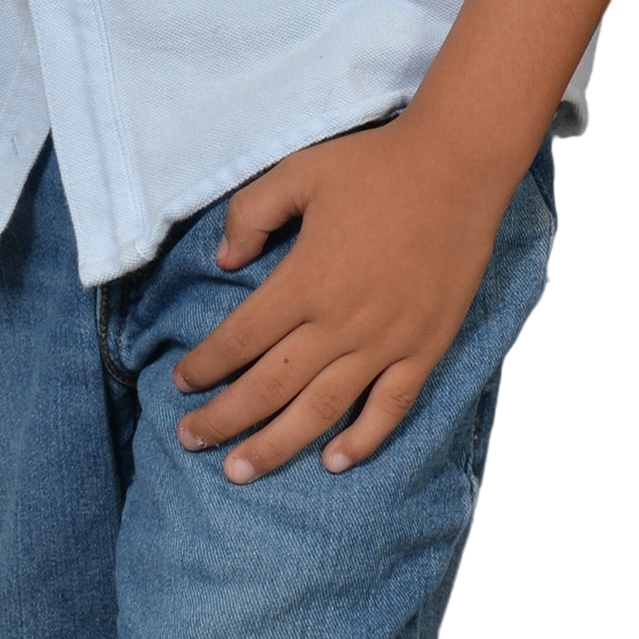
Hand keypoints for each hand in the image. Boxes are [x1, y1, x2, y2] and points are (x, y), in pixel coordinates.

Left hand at [169, 106, 520, 481]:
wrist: (457, 167)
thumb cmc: (374, 166)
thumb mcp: (298, 172)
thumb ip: (251, 214)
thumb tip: (223, 262)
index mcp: (304, 281)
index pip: (240, 339)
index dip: (205, 366)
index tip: (180, 384)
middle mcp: (340, 323)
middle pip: (270, 387)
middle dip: (223, 420)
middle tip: (190, 441)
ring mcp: (386, 342)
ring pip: (321, 410)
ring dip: (276, 445)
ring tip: (240, 472)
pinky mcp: (425, 348)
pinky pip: (390, 407)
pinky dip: (362, 440)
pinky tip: (334, 462)